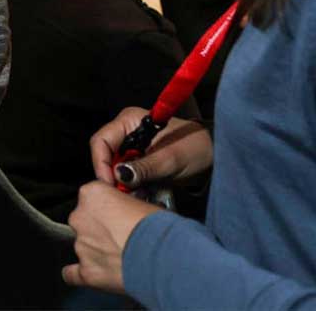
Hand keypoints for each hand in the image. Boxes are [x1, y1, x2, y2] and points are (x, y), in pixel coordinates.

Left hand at [61, 180, 161, 292]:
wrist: (162, 256)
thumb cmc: (157, 227)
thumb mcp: (140, 200)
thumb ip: (121, 203)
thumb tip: (124, 210)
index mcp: (92, 194)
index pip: (92, 195)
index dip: (106, 206)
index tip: (116, 212)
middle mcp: (80, 218)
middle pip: (84, 220)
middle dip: (99, 228)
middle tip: (121, 235)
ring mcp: (82, 246)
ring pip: (83, 245)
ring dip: (97, 249)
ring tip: (122, 255)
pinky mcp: (87, 271)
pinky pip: (73, 274)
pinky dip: (81, 273)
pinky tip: (91, 272)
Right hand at [90, 107, 212, 187]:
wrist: (214, 155)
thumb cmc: (196, 148)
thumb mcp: (170, 159)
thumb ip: (144, 167)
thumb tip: (119, 176)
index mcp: (129, 120)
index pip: (101, 141)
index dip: (101, 163)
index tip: (109, 184)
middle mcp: (126, 131)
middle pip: (105, 155)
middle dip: (112, 176)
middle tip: (122, 195)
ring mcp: (132, 146)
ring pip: (114, 167)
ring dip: (122, 183)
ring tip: (134, 195)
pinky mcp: (138, 160)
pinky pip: (126, 174)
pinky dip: (131, 185)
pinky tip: (141, 193)